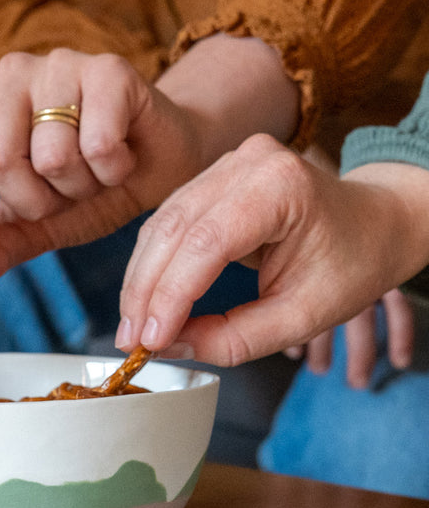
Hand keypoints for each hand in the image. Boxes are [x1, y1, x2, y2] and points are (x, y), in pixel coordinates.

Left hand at [0, 34, 299, 280]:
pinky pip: (99, 143)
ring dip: (79, 186)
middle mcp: (9, 74)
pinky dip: (113, 169)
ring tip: (96, 172)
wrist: (162, 159)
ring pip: (50, 156)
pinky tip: (123, 157)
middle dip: (34, 200)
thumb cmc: (92, 183)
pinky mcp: (108, 68)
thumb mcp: (39, 222)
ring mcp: (57, 64)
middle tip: (64, 196)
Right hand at [117, 133, 428, 369]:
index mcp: (282, 185)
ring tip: (134, 327)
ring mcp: (226, 163)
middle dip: (144, 291)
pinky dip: (153, 265)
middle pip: (173, 230)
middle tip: (131, 341)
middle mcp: (247, 162)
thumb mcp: (304, 316)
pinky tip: (147, 300)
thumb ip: (237, 337)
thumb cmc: (352, 264)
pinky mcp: (211, 176)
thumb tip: (169, 346)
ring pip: (160, 225)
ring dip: (141, 280)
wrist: (376, 223)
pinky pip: (168, 222)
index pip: (206, 243)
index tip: (150, 340)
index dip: (169, 295)